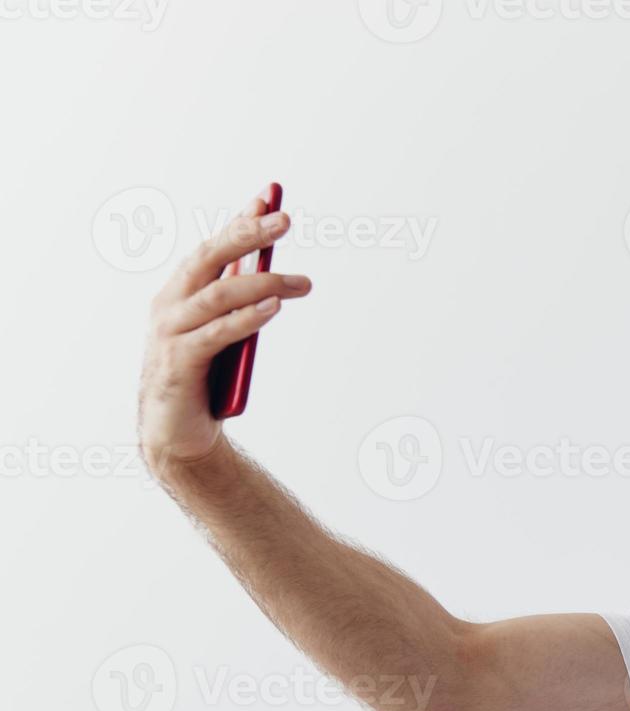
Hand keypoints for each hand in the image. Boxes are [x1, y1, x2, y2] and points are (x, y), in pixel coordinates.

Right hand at [137, 190, 311, 476]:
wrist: (176, 434)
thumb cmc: (203, 380)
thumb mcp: (224, 335)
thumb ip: (237, 308)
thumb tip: (271, 282)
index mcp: (178, 295)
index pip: (211, 249)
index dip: (238, 223)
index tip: (267, 199)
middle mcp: (169, 306)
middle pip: (209, 259)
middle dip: (246, 235)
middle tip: (284, 220)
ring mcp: (170, 334)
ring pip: (217, 295)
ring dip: (263, 284)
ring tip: (301, 282)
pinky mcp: (179, 364)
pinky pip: (215, 334)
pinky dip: (246, 319)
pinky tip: (272, 308)